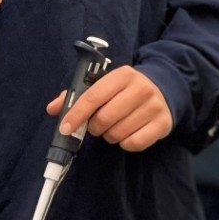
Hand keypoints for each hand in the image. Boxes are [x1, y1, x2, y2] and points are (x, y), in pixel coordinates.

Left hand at [45, 66, 172, 150]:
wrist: (165, 89)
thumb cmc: (126, 89)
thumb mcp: (105, 84)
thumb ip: (78, 96)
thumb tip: (53, 109)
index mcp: (122, 75)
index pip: (94, 96)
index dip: (76, 114)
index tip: (65, 128)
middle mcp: (140, 89)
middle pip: (105, 118)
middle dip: (94, 127)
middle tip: (96, 126)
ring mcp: (154, 107)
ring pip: (118, 133)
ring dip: (109, 136)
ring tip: (114, 128)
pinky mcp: (163, 124)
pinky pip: (134, 143)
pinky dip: (125, 143)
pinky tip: (127, 134)